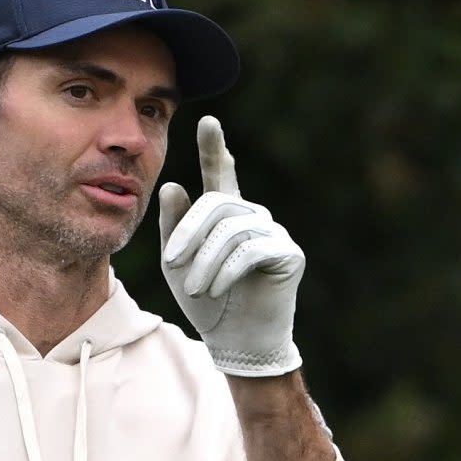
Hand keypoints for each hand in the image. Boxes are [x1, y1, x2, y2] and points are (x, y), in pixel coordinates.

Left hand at [158, 116, 305, 375]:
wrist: (238, 341)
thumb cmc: (207, 302)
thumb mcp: (178, 263)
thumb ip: (174, 227)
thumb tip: (174, 185)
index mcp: (226, 216)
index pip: (220, 174)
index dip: (214, 148)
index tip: (208, 120)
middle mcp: (253, 217)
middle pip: (217, 205)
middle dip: (189, 234)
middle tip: (172, 264)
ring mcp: (274, 233)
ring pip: (231, 229)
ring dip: (205, 260)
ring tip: (194, 288)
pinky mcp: (288, 253)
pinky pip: (250, 250)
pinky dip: (226, 271)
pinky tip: (215, 289)